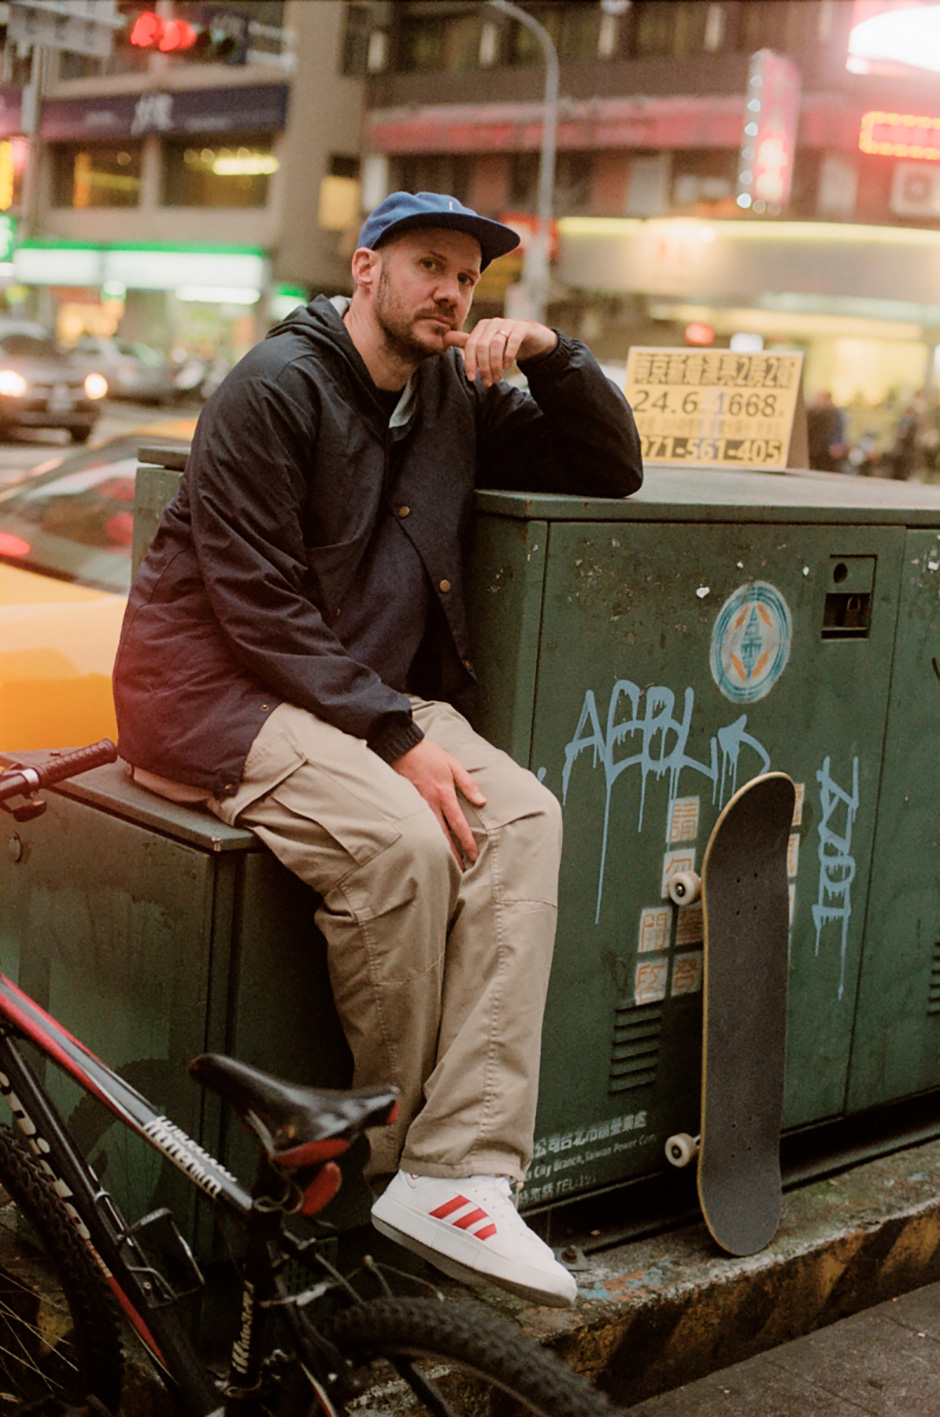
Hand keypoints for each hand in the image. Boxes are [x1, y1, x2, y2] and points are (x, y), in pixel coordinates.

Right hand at [391, 739, 485, 865]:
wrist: (400, 747)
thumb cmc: (428, 754)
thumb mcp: (452, 764)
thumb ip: (467, 783)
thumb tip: (481, 801)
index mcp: (444, 794)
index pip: (458, 824)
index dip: (466, 841)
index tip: (472, 855)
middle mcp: (430, 803)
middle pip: (443, 835)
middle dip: (452, 853)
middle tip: (459, 870)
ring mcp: (416, 805)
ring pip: (429, 832)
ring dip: (438, 849)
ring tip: (444, 863)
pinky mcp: (406, 804)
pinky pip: (417, 825)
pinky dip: (423, 837)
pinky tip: (425, 847)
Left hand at [445, 319, 556, 386]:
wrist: (531, 338)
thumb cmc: (505, 343)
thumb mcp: (485, 343)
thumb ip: (467, 342)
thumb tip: (445, 337)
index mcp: (482, 326)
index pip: (470, 345)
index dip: (469, 363)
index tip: (472, 379)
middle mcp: (493, 322)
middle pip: (482, 346)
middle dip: (484, 367)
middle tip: (487, 382)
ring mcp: (508, 323)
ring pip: (496, 345)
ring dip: (495, 365)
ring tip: (497, 378)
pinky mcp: (522, 328)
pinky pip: (512, 342)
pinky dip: (508, 356)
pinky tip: (507, 367)